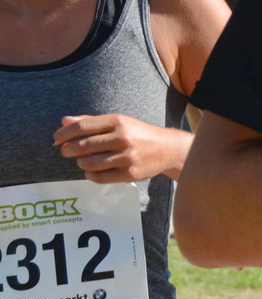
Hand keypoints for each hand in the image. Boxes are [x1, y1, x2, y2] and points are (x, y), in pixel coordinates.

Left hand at [56, 114, 191, 182]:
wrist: (168, 148)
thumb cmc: (138, 134)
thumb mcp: (119, 122)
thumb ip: (91, 121)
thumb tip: (64, 121)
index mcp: (118, 122)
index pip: (82, 127)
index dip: (64, 134)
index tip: (56, 139)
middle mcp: (122, 138)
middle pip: (81, 146)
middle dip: (67, 150)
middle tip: (66, 151)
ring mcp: (127, 157)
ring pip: (88, 163)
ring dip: (81, 163)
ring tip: (84, 160)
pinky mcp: (130, 173)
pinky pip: (98, 177)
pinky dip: (90, 174)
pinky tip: (93, 170)